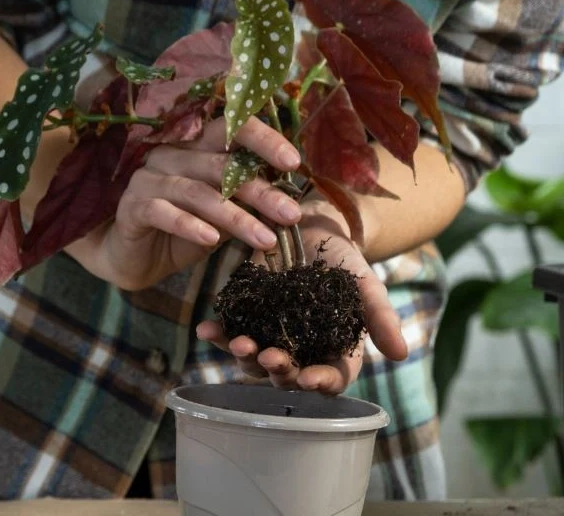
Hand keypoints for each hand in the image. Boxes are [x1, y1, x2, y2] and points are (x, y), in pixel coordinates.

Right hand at [73, 115, 302, 290]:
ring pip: (198, 192)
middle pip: (221, 165)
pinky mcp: (132, 206)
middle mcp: (172, 155)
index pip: (231, 128)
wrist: (134, 259)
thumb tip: (289, 201)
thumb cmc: (182, 232)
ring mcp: (149, 178)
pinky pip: (163, 212)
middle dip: (260, 191)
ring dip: (235, 217)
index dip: (263, 140)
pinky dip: (190, 226)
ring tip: (265, 240)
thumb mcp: (221, 218)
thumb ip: (245, 203)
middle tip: (291, 213)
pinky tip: (212, 241)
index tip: (294, 163)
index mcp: (196, 148)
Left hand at [196, 197, 407, 393]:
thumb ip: (381, 317)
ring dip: (243, 356)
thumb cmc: (343, 259)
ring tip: (236, 342)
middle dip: (277, 370)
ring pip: (254, 360)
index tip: (309, 378)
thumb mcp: (366, 284)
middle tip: (269, 356)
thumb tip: (402, 354)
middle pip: (287, 375)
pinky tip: (206, 329)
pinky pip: (229, 332)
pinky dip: (217, 334)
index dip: (320, 383)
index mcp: (333, 351)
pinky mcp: (245, 317)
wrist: (309, 227)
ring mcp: (270, 335)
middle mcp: (300, 351)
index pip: (331, 379)